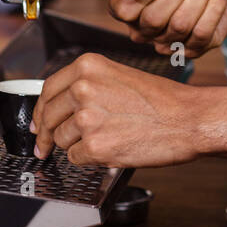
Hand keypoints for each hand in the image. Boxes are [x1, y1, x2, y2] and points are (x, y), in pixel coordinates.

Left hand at [31, 52, 199, 167]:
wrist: (188, 118)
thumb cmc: (162, 100)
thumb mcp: (119, 77)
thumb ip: (87, 86)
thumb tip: (60, 108)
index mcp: (88, 66)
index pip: (47, 90)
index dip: (40, 110)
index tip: (39, 122)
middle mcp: (83, 88)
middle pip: (47, 117)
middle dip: (46, 135)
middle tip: (46, 146)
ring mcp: (86, 119)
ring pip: (60, 140)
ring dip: (74, 146)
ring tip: (103, 140)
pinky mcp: (94, 147)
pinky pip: (75, 158)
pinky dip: (88, 159)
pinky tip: (109, 150)